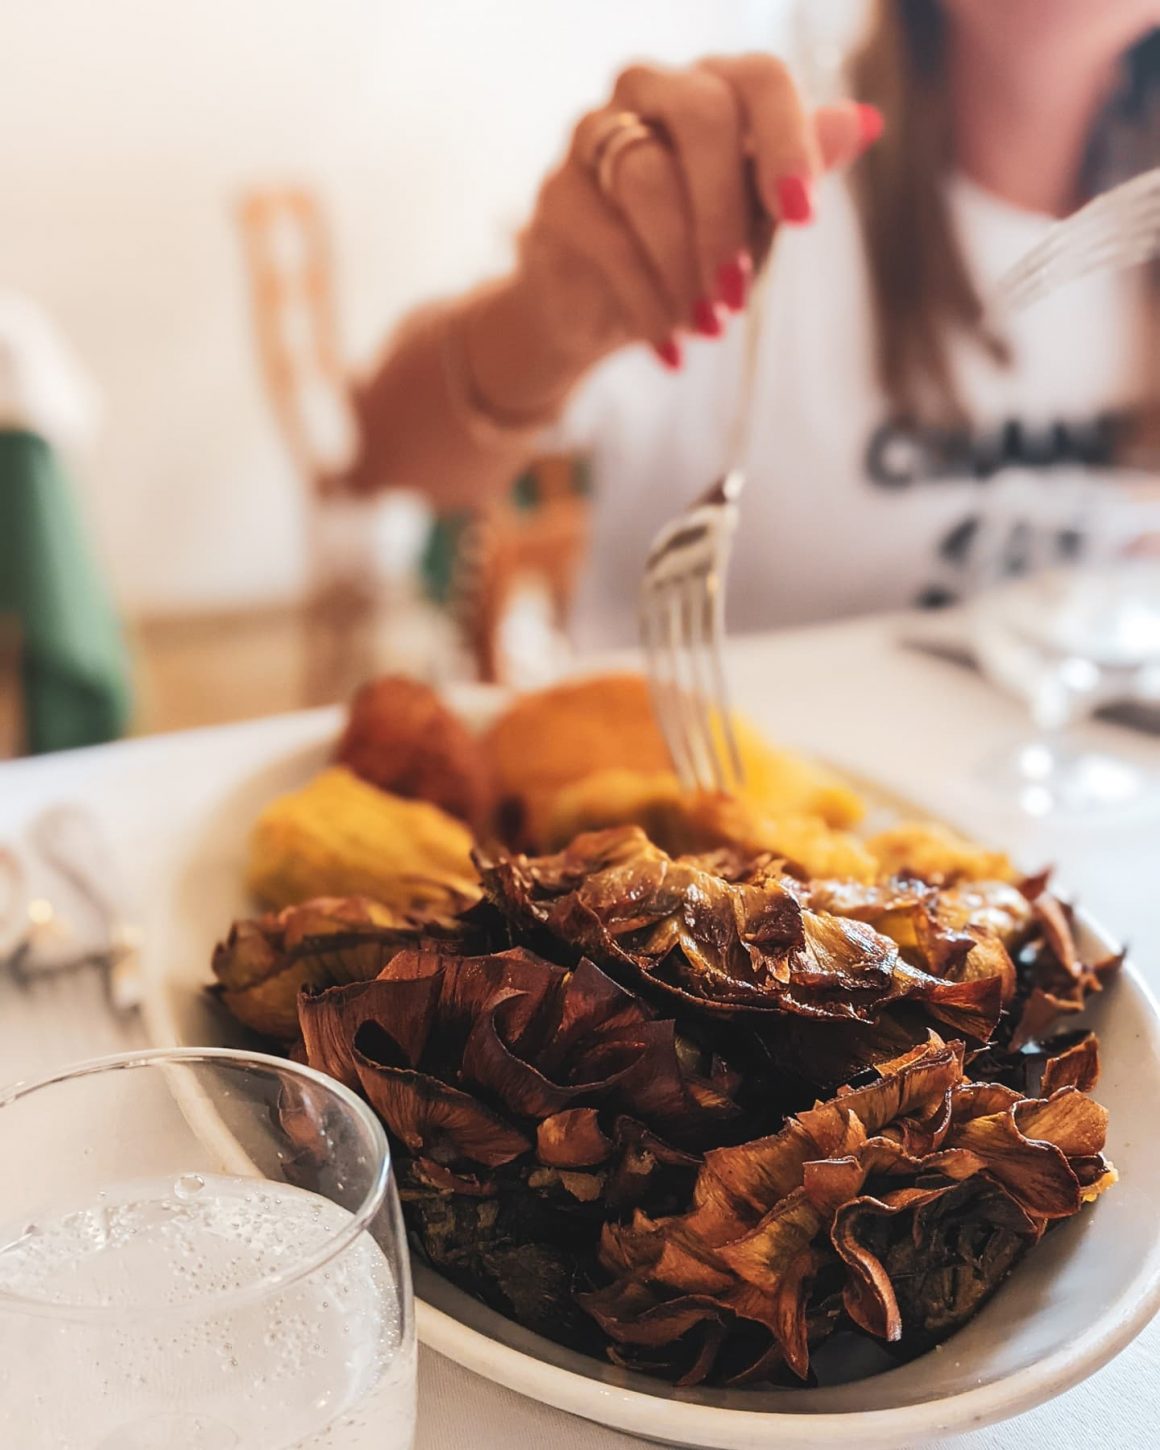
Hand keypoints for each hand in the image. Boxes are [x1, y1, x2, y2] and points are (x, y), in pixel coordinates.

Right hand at [507, 55, 881, 380]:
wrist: (597, 312)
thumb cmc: (688, 254)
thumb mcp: (754, 220)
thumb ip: (795, 173)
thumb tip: (862, 123)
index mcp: (714, 86)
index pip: (760, 78)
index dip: (786, 140)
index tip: (802, 217)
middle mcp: (652, 91)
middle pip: (702, 113)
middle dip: (728, 213)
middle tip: (737, 293)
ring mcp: (595, 135)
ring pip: (648, 177)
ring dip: (685, 266)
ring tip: (707, 326)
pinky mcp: (557, 194)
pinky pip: (608, 239)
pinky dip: (648, 301)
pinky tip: (670, 347)